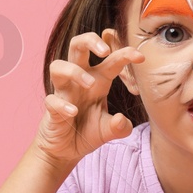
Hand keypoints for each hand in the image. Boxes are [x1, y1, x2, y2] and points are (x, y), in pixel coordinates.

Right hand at [34, 29, 141, 169]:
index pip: (111, 60)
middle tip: (105, 51)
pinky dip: (62, 104)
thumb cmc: (87, 133)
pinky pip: (51, 100)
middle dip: (90, 41)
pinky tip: (73, 112)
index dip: (125, 53)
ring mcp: (64, 93)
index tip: (141, 57)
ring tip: (90, 84)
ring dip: (75, 71)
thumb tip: (122, 120)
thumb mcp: (109, 131)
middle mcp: (79, 81)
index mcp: (98, 81)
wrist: (65, 151)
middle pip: (77, 45)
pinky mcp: (52, 108)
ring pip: (58, 66)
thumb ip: (120, 128)